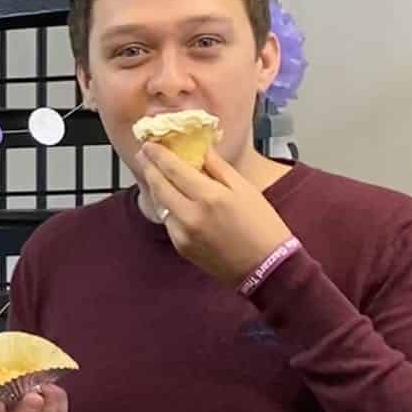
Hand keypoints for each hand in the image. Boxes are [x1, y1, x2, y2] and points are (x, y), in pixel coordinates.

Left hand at [138, 143, 294, 286]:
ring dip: (155, 185)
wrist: (267, 268)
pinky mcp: (180, 247)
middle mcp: (191, 215)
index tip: (149, 143)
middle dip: (149, 166)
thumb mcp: (245, 189)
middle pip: (159, 185)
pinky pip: (167, 220)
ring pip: (159, 203)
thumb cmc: (262, 225)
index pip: (174, 169)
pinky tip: (170, 197)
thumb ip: (218, 167)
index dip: (158, 154)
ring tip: (155, 171)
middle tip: (144, 153)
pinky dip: (166, 206)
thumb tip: (200, 147)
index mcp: (210, 197)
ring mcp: (182, 233)